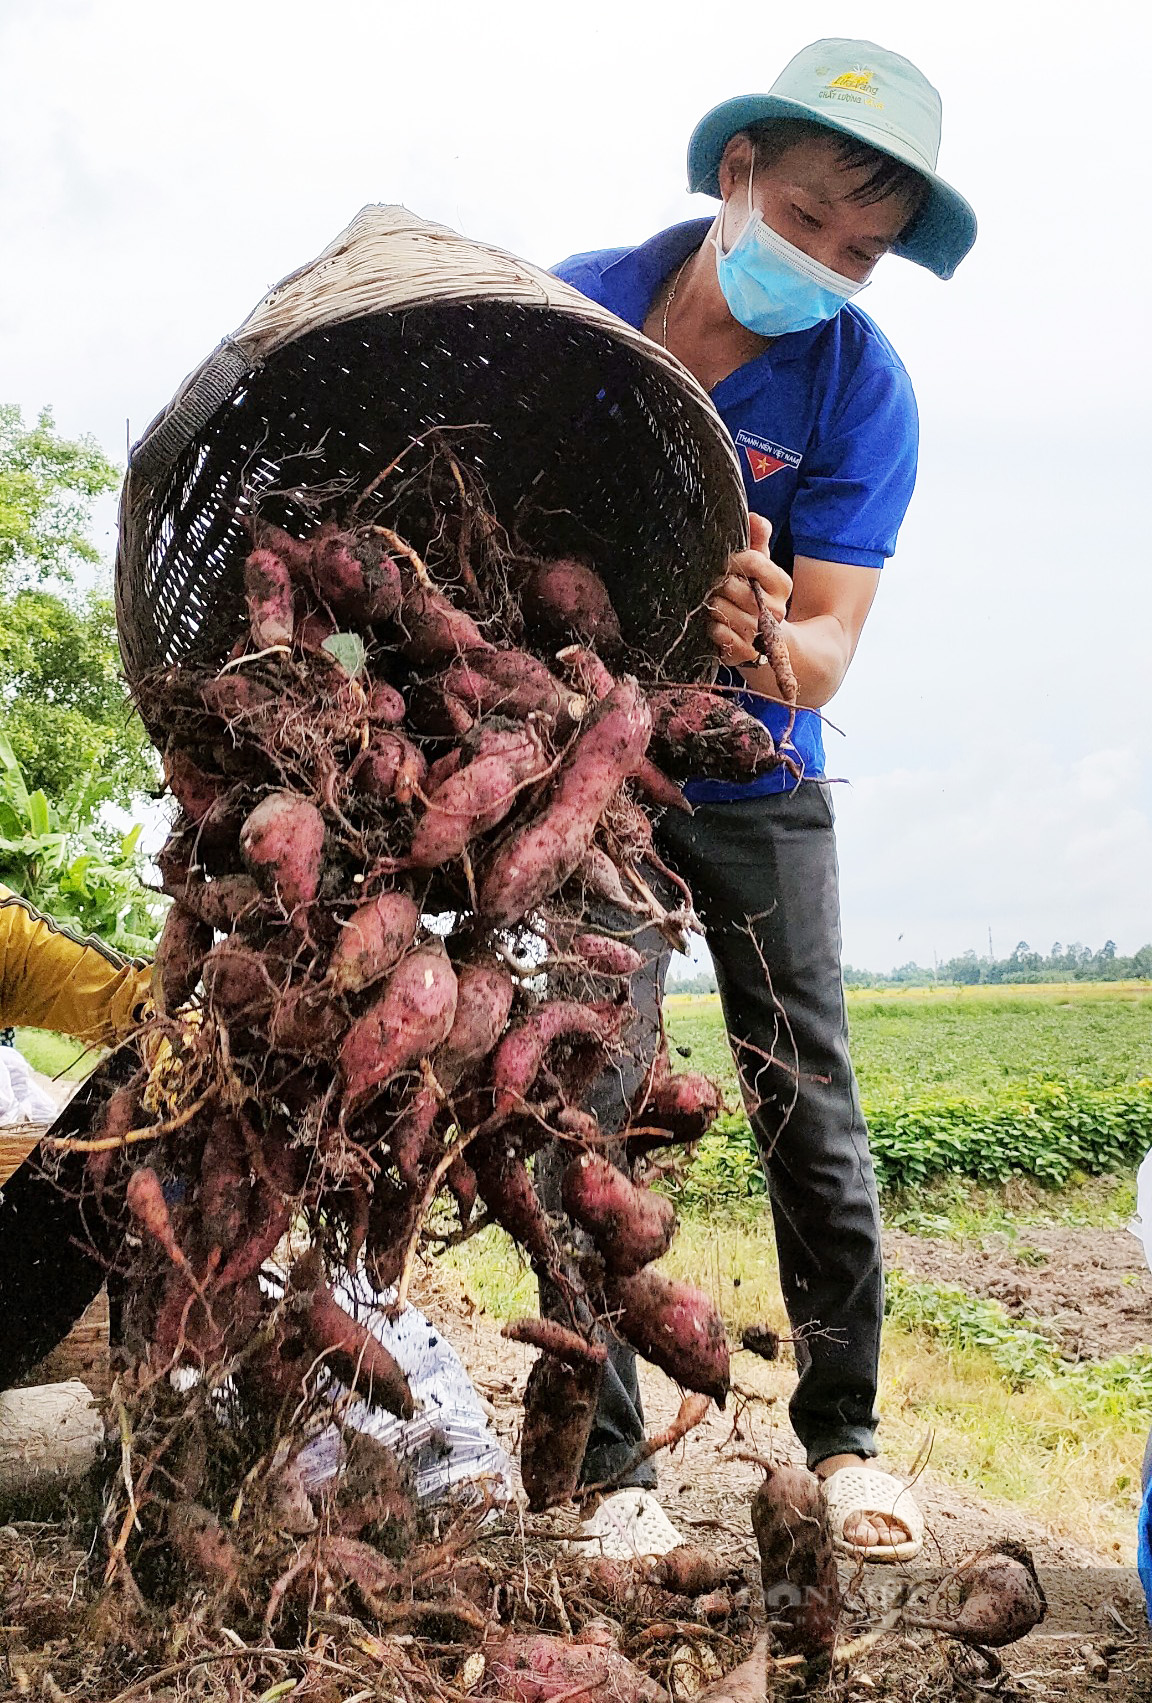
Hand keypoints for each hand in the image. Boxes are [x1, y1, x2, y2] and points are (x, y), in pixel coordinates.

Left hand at [707, 514, 791, 667]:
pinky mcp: (747, 653)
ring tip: (711, 604)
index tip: (724, 562)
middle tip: (713, 585)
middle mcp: (776, 610)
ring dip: (713, 606)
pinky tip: (714, 624)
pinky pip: (724, 638)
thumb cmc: (756, 593)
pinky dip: (715, 629)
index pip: (753, 561)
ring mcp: (761, 633)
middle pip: (735, 587)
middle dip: (718, 584)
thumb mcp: (760, 566)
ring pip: (726, 612)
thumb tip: (754, 517)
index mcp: (782, 584)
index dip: (732, 559)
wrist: (764, 639)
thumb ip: (758, 540)